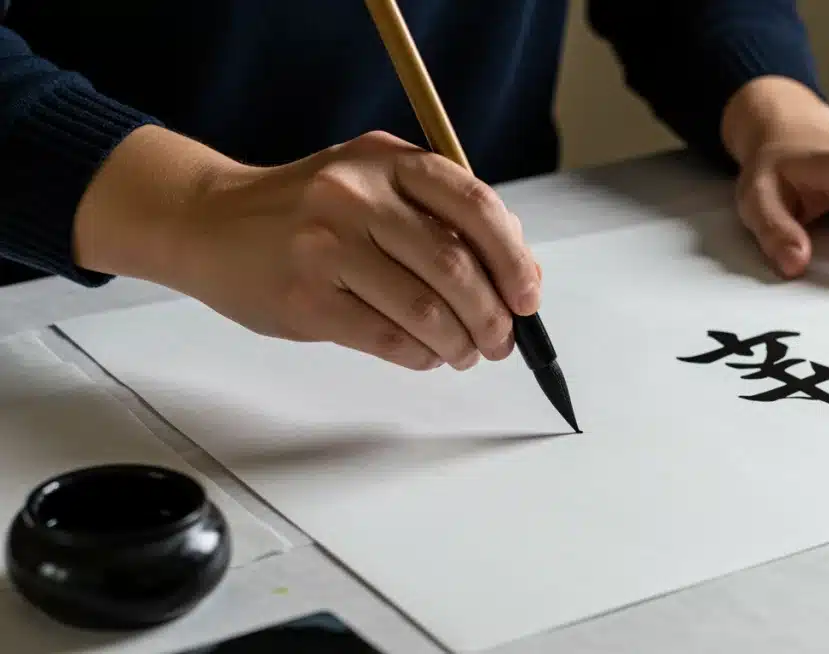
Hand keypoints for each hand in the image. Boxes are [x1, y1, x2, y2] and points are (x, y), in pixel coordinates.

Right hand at [76, 127, 539, 370]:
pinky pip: (387, 338)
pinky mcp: (305, 299)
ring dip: (460, 343)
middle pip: (455, 266)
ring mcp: (327, 247)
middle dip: (493, 315)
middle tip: (502, 339)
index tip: (527, 296)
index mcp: (387, 160)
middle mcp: (357, 196)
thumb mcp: (373, 183)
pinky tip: (426, 355)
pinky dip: (421, 355)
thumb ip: (439, 216)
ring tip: (466, 352)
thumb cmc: (306, 210)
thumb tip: (515, 276)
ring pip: (426, 310)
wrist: (209, 222)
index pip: (475, 205)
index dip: (513, 257)